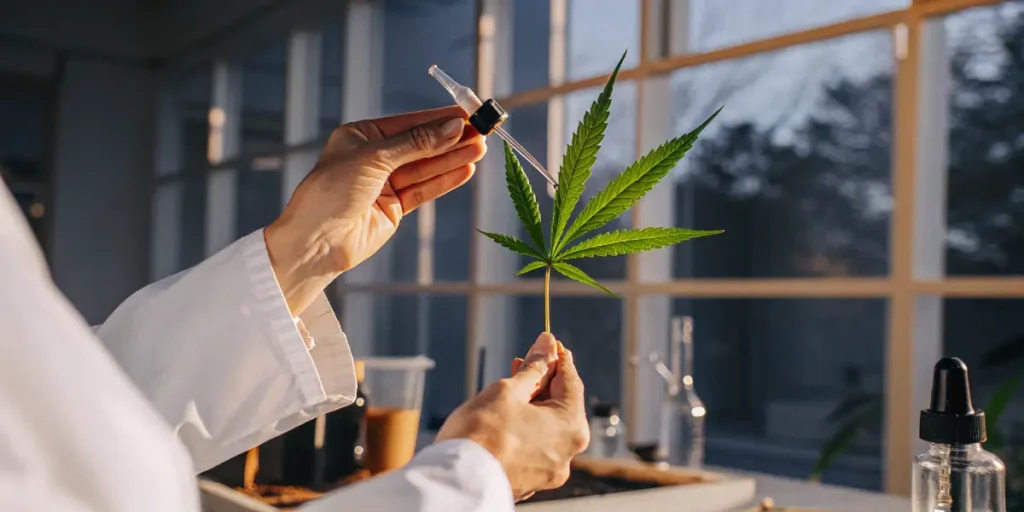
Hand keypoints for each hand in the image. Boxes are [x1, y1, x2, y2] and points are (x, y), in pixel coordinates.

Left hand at [265, 106, 486, 314]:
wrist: (317, 242)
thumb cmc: (332, 192)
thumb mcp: (375, 159)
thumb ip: (416, 143)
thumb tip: (452, 127)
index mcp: (361, 136)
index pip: (408, 123)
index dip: (438, 119)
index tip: (467, 114)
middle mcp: (373, 158)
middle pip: (420, 145)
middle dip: (450, 139)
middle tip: (481, 131)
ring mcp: (385, 184)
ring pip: (425, 167)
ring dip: (452, 158)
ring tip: (480, 149)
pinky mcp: (394, 208)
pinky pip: (424, 189)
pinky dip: (445, 179)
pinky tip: (465, 169)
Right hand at [436, 333, 589, 500]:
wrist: (457, 482)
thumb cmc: (482, 433)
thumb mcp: (509, 390)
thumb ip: (534, 368)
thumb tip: (548, 344)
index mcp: (571, 427)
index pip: (571, 381)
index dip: (557, 357)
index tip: (547, 341)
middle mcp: (567, 452)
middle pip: (560, 406)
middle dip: (543, 381)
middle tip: (524, 360)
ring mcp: (549, 470)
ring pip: (546, 427)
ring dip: (532, 404)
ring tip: (511, 384)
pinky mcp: (530, 480)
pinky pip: (534, 447)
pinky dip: (525, 428)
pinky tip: (507, 415)